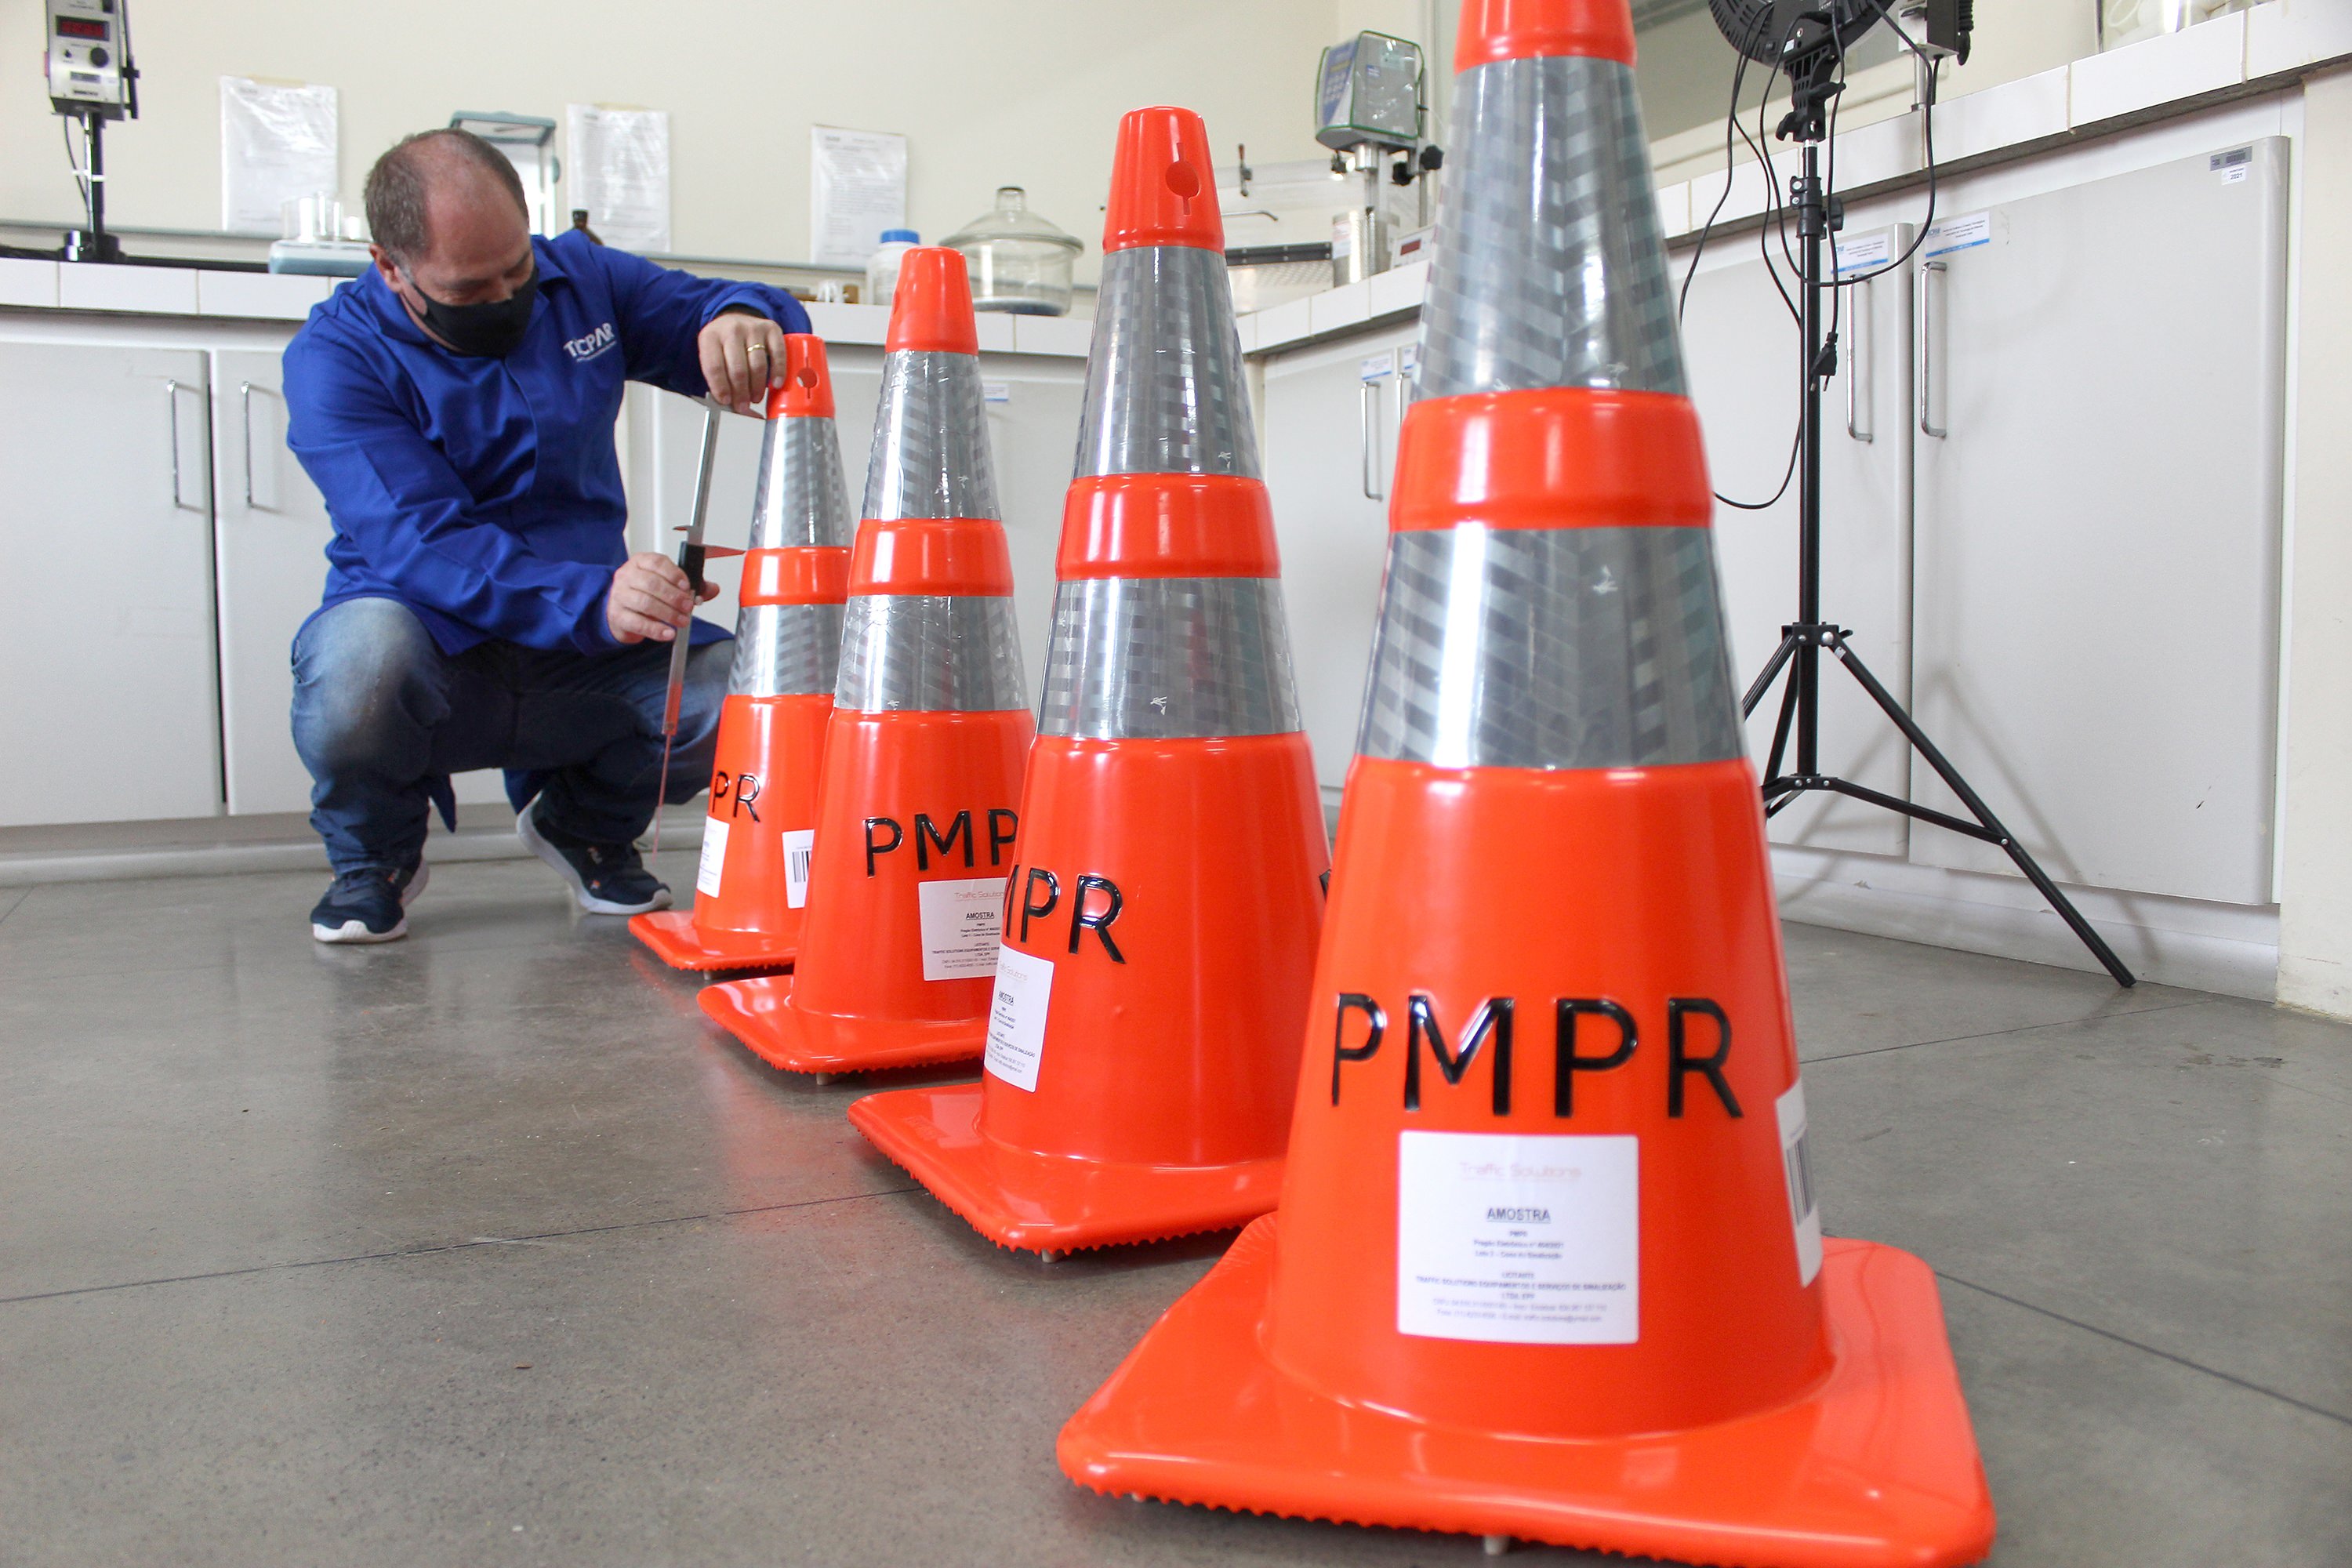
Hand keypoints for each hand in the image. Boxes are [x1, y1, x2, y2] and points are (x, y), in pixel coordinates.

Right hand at [605, 551, 719, 643]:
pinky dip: (656, 630)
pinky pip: (638, 623)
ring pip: (645, 603)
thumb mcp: (666, 585)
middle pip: (652, 584)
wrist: (621, 612)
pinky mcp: (618, 616)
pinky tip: (668, 633)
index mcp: (640, 562)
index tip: (687, 586)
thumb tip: (712, 589)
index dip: (674, 574)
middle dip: (674, 597)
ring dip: (668, 614)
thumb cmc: (645, 594)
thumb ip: (690, 586)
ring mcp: (620, 596)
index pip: (656, 562)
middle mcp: (627, 576)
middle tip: (688, 607)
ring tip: (682, 621)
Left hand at [699, 309, 786, 414]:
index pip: (714, 367)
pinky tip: (776, 384)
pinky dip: (778, 372)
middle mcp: (732, 330)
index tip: (726, 401)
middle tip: (743, 405)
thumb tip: (731, 404)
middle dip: (741, 393)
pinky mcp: (771, 329)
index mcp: (711, 337)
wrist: (737, 317)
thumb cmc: (724, 342)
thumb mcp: (713, 354)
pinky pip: (778, 354)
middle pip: (737, 368)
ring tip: (755, 398)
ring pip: (757, 365)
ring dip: (757, 387)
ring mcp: (753, 328)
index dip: (720, 387)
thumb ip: (718, 377)